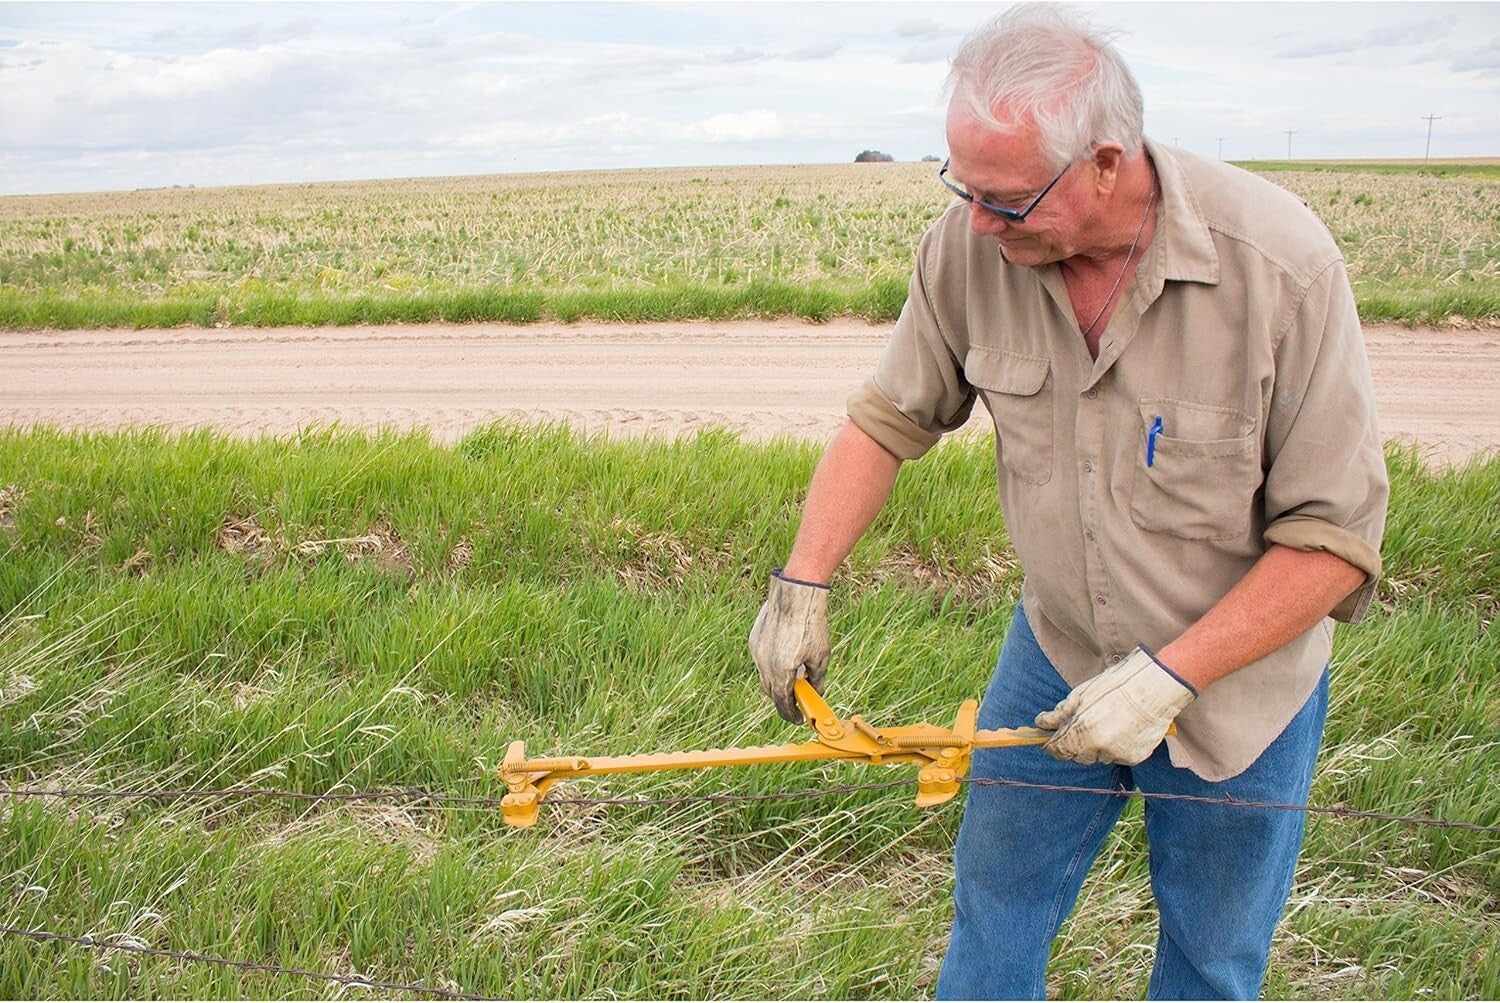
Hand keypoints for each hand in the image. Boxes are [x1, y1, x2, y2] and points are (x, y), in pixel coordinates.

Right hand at [748, 569, 830, 722]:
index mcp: (781, 671)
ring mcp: (757, 650)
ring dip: (776, 682)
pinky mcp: (755, 638)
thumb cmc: (811, 624)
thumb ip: (817, 679)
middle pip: (770, 692)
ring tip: (792, 678)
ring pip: (764, 675)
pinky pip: (761, 659)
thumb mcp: (821, 656)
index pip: (782, 703)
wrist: (796, 594)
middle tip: (796, 701)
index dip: (790, 714)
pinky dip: (771, 665)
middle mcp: (764, 663)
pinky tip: (785, 657)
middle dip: (782, 700)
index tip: (797, 719)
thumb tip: (817, 692)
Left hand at [1035, 646, 1195, 764]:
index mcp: (1082, 729)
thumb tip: (1042, 723)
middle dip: (1077, 743)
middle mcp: (1098, 746)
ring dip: (1098, 745)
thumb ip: (1060, 713)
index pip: (1058, 749)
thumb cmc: (1117, 685)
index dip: (1053, 745)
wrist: (1155, 687)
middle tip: (1086, 724)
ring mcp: (1117, 754)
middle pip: (1078, 755)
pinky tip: (1124, 728)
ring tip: (1109, 722)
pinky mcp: (1134, 758)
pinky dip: (1116, 747)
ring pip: (1098, 756)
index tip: (1053, 741)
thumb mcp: (1082, 694)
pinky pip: (1117, 756)